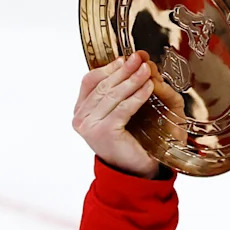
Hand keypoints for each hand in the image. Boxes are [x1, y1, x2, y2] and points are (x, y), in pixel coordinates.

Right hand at [72, 51, 158, 177]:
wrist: (134, 172)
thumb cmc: (128, 142)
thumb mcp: (117, 113)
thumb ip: (114, 94)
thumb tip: (126, 64)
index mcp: (80, 112)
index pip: (90, 81)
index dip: (108, 67)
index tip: (125, 58)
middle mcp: (80, 119)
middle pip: (102, 86)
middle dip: (123, 70)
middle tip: (139, 58)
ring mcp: (90, 126)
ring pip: (112, 95)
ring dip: (131, 80)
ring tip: (146, 69)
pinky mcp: (104, 132)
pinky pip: (123, 108)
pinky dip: (137, 96)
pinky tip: (148, 87)